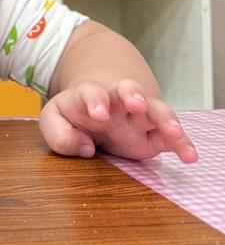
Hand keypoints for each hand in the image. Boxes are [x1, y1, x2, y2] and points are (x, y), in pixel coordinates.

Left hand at [39, 79, 198, 163]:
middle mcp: (118, 101)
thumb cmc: (75, 113)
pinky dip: (181, 144)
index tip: (99, 114)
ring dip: (165, 119)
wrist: (96, 106)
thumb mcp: (55, 120)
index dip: (96, 100)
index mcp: (90, 95)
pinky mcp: (153, 134)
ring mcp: (138, 116)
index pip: (92, 92)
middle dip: (134, 94)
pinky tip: (189, 155)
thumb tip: (84, 148)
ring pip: (155, 110)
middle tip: (138, 104)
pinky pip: (170, 137)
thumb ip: (59, 134)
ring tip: (174, 132)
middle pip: (129, 89)